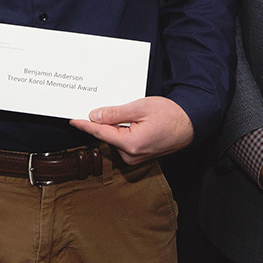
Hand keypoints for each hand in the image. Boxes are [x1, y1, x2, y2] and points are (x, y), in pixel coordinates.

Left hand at [70, 96, 192, 163]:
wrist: (190, 124)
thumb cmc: (170, 115)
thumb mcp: (141, 107)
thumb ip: (116, 113)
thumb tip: (95, 116)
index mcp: (130, 144)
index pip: (100, 133)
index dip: (84, 125)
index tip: (72, 119)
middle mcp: (131, 155)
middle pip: (107, 136)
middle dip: (101, 122)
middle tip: (96, 105)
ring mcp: (135, 157)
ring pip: (115, 138)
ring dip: (114, 125)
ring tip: (124, 111)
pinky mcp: (139, 156)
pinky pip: (123, 142)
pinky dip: (121, 130)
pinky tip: (128, 120)